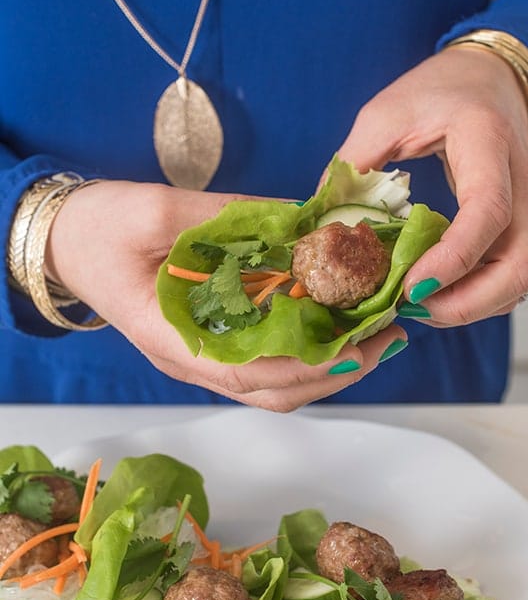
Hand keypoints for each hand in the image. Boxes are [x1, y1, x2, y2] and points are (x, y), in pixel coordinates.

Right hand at [45, 181, 406, 410]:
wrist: (67, 241)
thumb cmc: (101, 227)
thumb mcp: (159, 209)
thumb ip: (229, 218)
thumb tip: (303, 222)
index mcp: (171, 336)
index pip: (248, 372)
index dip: (307, 366)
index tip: (358, 346)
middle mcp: (191, 358)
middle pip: (273, 390)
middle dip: (335, 371)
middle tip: (388, 336)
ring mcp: (201, 354)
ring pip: (275, 383)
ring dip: (329, 366)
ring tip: (378, 334)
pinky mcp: (212, 340)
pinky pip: (267, 359)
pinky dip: (308, 350)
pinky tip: (339, 322)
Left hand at [336, 46, 527, 324]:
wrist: (489, 79)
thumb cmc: (438, 91)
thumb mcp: (384, 115)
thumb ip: (353, 165)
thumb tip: (321, 223)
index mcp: (486, 140)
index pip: (487, 210)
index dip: (452, 258)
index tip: (411, 287)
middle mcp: (520, 180)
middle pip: (520, 266)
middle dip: (467, 302)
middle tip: (414, 307)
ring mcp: (527, 207)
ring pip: (519, 279)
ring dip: (471, 305)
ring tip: (419, 306)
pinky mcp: (520, 226)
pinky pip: (510, 277)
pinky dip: (477, 296)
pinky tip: (436, 293)